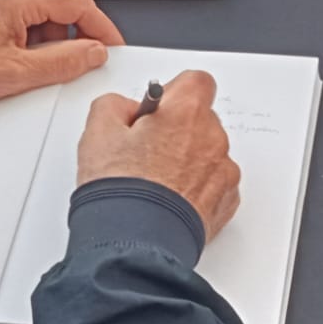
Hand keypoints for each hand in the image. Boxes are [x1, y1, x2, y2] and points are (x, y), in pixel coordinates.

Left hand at [0, 0, 123, 103]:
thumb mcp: (17, 74)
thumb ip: (63, 62)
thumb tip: (93, 53)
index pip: (78, 3)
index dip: (101, 27)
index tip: (110, 45)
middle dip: (83, 20)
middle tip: (86, 48)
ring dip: (59, 24)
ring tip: (45, 56)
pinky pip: (30, 2)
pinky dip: (40, 23)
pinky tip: (28, 49)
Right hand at [76, 70, 241, 242]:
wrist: (135, 242)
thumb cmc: (121, 190)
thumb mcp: (97, 131)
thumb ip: (114, 104)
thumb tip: (124, 108)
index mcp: (186, 111)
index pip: (196, 81)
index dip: (174, 92)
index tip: (157, 108)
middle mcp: (212, 138)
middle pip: (201, 119)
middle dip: (178, 129)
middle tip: (147, 150)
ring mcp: (223, 172)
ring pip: (208, 153)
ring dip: (188, 160)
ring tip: (156, 181)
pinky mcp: (226, 202)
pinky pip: (214, 184)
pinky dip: (196, 188)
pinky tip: (169, 199)